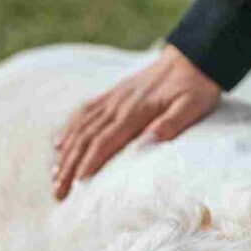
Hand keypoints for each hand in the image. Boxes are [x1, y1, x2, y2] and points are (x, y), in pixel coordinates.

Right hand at [52, 44, 220, 199]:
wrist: (193, 57)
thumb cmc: (196, 86)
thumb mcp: (191, 106)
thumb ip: (170, 125)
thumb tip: (147, 145)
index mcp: (135, 111)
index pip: (105, 142)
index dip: (89, 164)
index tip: (78, 186)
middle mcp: (117, 104)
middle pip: (85, 138)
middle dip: (69, 167)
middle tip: (58, 193)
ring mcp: (113, 98)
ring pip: (80, 127)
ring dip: (65, 153)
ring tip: (54, 177)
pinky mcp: (114, 94)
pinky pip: (84, 112)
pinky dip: (68, 129)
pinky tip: (59, 144)